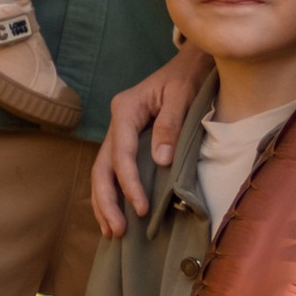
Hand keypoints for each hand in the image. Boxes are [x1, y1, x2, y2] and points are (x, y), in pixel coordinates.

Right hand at [92, 43, 210, 236]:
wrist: (192, 63)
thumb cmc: (189, 76)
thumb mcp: (183, 94)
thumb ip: (170, 125)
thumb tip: (160, 161)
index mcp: (126, 109)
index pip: (121, 154)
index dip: (129, 184)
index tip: (141, 208)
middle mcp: (118, 121)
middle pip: (103, 166)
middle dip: (107, 201)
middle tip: (117, 230)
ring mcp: (121, 131)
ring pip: (103, 171)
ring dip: (105, 202)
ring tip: (112, 232)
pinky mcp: (130, 140)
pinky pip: (115, 170)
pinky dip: (113, 193)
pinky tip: (116, 215)